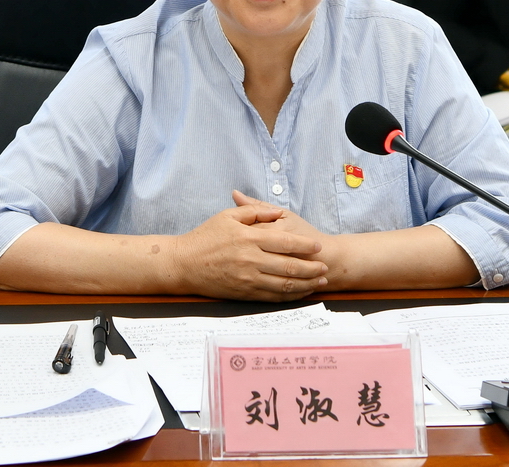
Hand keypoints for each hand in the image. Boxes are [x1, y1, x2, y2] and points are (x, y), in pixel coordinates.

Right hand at [169, 199, 328, 300]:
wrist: (183, 264)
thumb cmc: (205, 237)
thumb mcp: (227, 216)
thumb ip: (254, 211)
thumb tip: (276, 212)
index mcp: (249, 238)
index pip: (285, 242)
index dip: (304, 246)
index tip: (317, 247)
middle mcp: (251, 260)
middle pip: (289, 266)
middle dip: (311, 268)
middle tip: (325, 267)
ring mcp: (248, 279)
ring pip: (284, 284)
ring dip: (305, 284)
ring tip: (319, 282)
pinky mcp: (244, 293)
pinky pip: (272, 297)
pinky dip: (289, 296)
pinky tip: (299, 293)